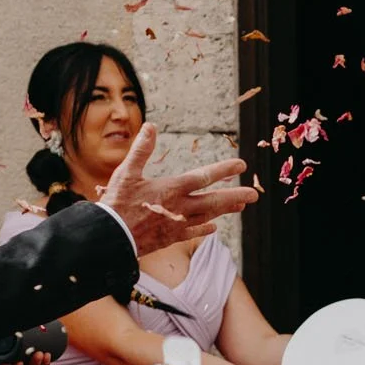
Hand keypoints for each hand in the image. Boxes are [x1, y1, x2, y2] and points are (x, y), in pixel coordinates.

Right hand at [99, 124, 257, 256]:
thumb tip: (151, 126)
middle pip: (214, 200)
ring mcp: (177, 224)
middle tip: (254, 195)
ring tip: (240, 206)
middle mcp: (180, 207)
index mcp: (172, 188)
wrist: (111, 237)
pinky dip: (204, 229)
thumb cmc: (117, 203)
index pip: (204, 176)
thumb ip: (141, 149)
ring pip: (207, 216)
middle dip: (235, 196)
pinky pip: (193, 233)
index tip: (241, 165)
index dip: (224, 170)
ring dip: (224, 210)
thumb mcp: (127, 172)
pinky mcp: (170, 237)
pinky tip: (212, 227)